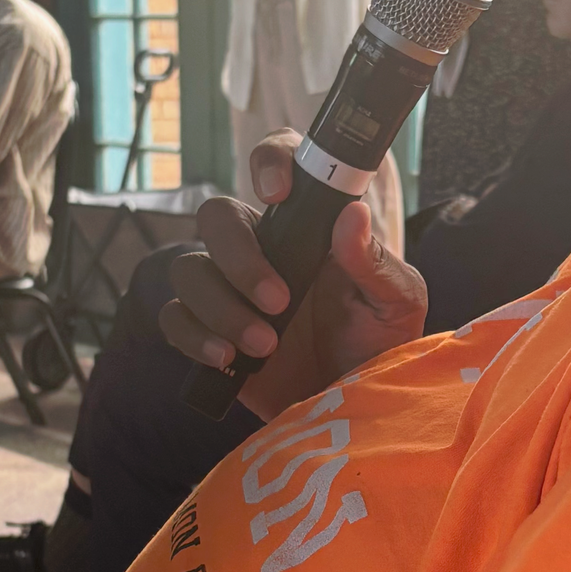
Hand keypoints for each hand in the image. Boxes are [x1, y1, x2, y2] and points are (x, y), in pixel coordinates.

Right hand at [160, 131, 426, 419]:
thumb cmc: (378, 347)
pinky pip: (174, 318)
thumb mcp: (396, 304)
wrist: (354, 410)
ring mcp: (231, 291)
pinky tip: (226, 358)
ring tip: (265, 347)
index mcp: (309, 228)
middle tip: (279, 300)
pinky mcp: (210, 332)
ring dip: (221, 307)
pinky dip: (194, 336)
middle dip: (239, 256)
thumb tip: (353, 213)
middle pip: (218, 217)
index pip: (279, 166)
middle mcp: (264, 250)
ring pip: (189, 269)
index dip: (269, 161)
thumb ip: (375, 262)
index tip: (277, 192)